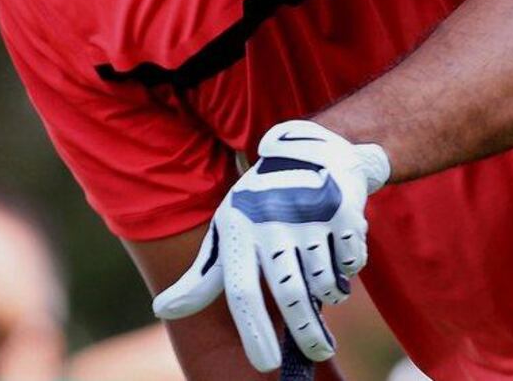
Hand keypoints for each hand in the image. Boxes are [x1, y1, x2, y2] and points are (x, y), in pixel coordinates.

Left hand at [152, 119, 389, 371]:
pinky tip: (337, 251)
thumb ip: (203, 276)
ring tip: (326, 286)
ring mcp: (309, 214)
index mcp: (238, 230)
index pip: (241, 290)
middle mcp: (271, 221)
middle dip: (306, 332)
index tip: (266, 364)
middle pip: (291, 294)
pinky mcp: (342, 209)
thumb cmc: (261, 204)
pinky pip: (350, 263)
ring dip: (331, 294)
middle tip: (318, 352)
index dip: (253, 331)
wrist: (308, 152)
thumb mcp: (229, 230)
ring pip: (327, 283)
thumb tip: (162, 310)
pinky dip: (348, 269)